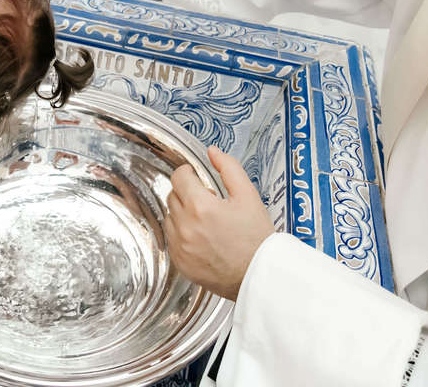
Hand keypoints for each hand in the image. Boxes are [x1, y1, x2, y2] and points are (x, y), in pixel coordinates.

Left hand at [165, 146, 274, 299]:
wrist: (258, 275)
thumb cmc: (256, 239)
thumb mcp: (249, 196)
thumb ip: (229, 169)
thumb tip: (213, 152)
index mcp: (200, 207)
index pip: (179, 177)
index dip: (188, 173)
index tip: (196, 177)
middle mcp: (185, 226)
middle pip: (173, 195)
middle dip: (187, 193)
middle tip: (208, 201)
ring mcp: (180, 246)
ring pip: (170, 217)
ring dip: (183, 213)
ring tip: (206, 221)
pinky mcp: (179, 262)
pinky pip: (171, 239)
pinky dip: (182, 234)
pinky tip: (202, 238)